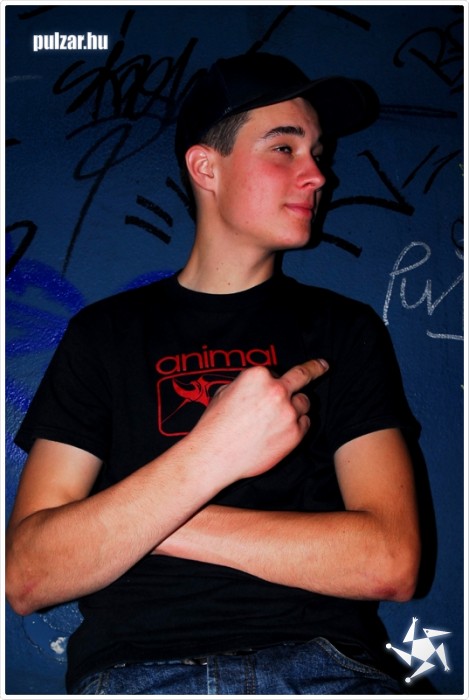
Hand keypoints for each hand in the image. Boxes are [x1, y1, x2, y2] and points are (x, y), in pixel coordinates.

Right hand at [187, 358, 328, 487]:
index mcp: (258, 375)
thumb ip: (247, 385)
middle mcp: (277, 390)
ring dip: (296, 407)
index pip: (274, 373)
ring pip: (305, 402)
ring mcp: (288, 412)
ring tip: (279, 419)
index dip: (270, 382)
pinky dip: (298, 425)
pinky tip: (281, 432)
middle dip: (315, 368)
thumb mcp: (224, 392)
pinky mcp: (295, 434)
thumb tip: (259, 387)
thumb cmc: (215, 424)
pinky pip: (305, 423)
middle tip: (323, 365)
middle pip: (303, 376)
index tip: (277, 382)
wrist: (214, 455)